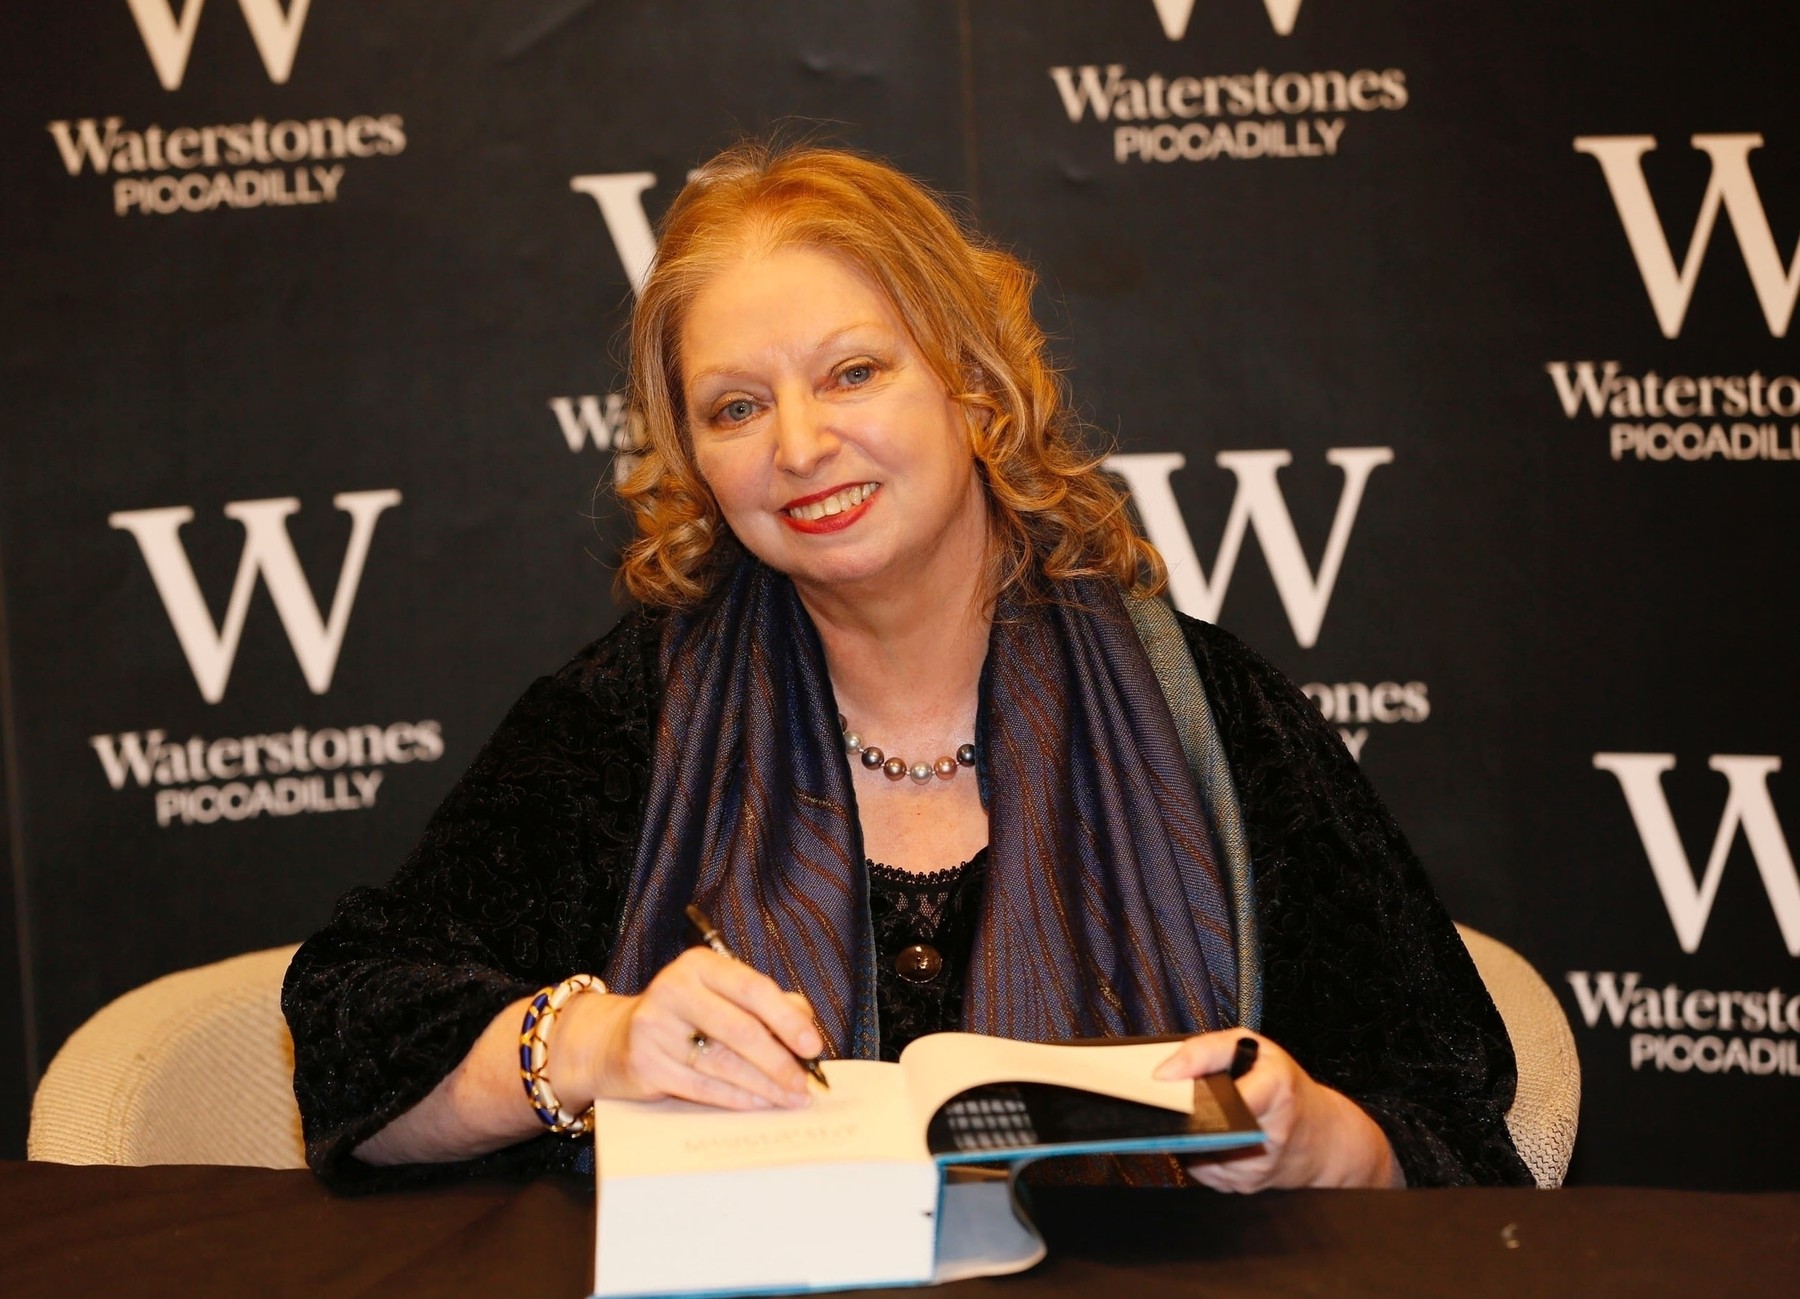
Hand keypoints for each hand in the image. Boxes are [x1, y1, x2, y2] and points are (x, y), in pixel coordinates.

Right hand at [564, 949, 823, 1111]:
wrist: (614, 1041)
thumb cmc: (683, 1018)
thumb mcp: (721, 997)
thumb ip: (764, 1004)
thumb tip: (806, 1025)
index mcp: (699, 965)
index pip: (753, 989)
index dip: (788, 1019)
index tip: (813, 1046)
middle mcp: (674, 989)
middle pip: (739, 1028)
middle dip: (779, 1060)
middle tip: (806, 1082)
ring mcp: (655, 1026)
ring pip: (723, 1062)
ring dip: (764, 1085)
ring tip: (791, 1097)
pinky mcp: (645, 1062)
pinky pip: (702, 1086)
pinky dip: (736, 1098)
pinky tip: (759, 1103)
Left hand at [1153, 1030, 1401, 1190]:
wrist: (1321, 1136)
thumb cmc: (1282, 1085)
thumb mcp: (1251, 1047)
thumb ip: (1206, 1051)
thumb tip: (1164, 1073)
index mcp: (1277, 1090)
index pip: (1228, 1098)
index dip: (1194, 1096)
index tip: (1163, 1088)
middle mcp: (1271, 1133)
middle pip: (1206, 1131)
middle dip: (1181, 1118)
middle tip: (1164, 1103)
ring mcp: (1259, 1166)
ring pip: (1197, 1153)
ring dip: (1185, 1136)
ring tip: (1192, 1116)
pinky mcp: (1245, 1186)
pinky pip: (1201, 1170)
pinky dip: (1195, 1153)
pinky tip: (1204, 1138)